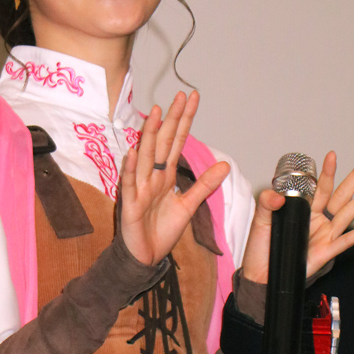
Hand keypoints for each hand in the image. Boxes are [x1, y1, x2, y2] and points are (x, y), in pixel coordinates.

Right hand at [120, 91, 230, 265]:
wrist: (145, 256)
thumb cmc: (161, 230)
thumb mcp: (188, 206)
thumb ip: (204, 185)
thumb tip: (224, 165)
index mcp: (165, 175)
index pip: (177, 141)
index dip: (185, 121)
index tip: (192, 99)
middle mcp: (152, 177)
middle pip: (163, 142)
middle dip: (172, 119)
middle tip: (180, 96)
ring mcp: (139, 188)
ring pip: (146, 157)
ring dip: (150, 135)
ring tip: (156, 113)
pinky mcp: (130, 204)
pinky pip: (129, 183)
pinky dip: (131, 168)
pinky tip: (134, 152)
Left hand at [241, 151, 353, 283]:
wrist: (261, 275)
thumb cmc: (262, 249)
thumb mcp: (261, 222)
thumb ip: (267, 205)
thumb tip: (276, 195)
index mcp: (304, 209)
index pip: (320, 186)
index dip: (328, 171)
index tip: (333, 155)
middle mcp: (318, 219)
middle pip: (342, 193)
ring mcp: (325, 235)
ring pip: (349, 211)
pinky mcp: (326, 252)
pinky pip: (346, 240)